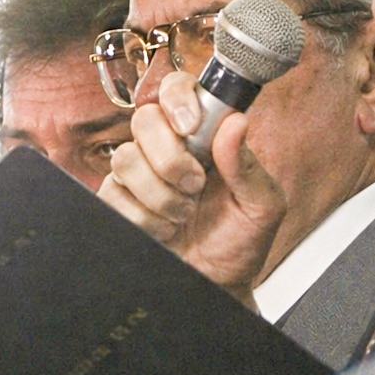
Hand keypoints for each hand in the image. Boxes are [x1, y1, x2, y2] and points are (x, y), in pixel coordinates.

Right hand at [98, 70, 286, 302]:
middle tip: (195, 185)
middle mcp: (167, 148)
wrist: (218, 286)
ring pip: (125, 159)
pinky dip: (144, 219)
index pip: (176, 88)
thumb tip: (236, 122)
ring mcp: (138, 175)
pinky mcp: (118, 204)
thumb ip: (247, 166)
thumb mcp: (262, 206)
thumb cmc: (240, 242)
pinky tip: (164, 230)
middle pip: (143, 120)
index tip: (190, 127)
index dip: (177, 97)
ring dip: (160, 195)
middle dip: (170, 158)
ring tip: (183, 215)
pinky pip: (113, 196)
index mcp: (203, 135)